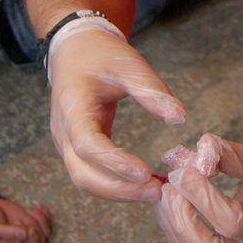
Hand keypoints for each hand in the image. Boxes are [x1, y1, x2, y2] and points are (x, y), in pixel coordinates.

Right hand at [0, 198, 51, 242]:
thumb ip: (6, 232)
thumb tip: (25, 235)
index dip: (34, 242)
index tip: (29, 229)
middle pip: (42, 241)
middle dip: (35, 226)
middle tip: (22, 216)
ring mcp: (30, 233)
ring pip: (47, 230)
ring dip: (40, 218)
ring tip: (27, 210)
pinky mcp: (33, 221)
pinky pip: (48, 220)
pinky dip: (45, 212)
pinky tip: (38, 206)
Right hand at [47, 24, 186, 203]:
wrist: (75, 50)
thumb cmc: (101, 55)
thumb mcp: (129, 64)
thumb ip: (151, 90)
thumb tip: (180, 118)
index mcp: (72, 105)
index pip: (88, 144)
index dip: (114, 162)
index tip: (145, 172)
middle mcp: (63, 130)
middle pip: (82, 174)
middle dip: (118, 189)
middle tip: (156, 191)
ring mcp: (66, 142)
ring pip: (84, 179)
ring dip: (117, 191)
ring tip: (153, 191)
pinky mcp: (75, 148)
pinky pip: (90, 173)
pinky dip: (114, 183)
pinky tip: (142, 184)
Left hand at [153, 129, 242, 242]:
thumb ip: (234, 157)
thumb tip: (200, 149)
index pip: (235, 222)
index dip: (204, 197)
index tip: (185, 170)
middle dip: (184, 221)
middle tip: (171, 187)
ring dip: (174, 225)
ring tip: (167, 191)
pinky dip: (176, 230)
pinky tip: (171, 202)